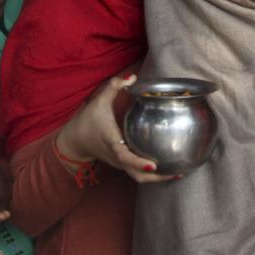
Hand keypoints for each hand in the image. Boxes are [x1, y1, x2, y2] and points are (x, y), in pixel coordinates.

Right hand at [57, 74, 174, 183]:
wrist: (75, 141)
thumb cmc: (88, 120)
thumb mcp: (99, 101)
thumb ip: (114, 87)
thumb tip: (132, 77)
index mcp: (112, 142)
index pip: (125, 156)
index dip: (138, 162)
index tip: (153, 165)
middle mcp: (117, 157)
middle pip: (137, 175)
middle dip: (157, 177)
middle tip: (177, 173)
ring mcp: (120, 164)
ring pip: (139, 177)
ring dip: (157, 178)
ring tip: (179, 173)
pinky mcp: (122, 166)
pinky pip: (138, 174)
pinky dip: (152, 174)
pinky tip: (168, 166)